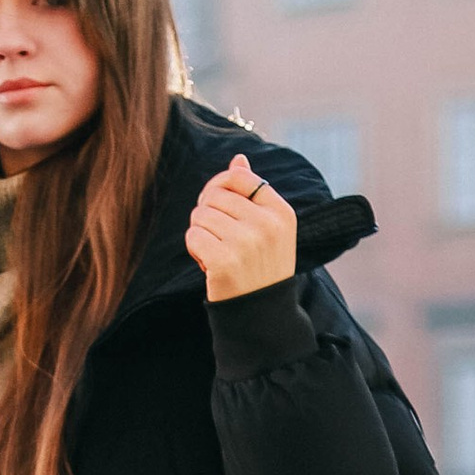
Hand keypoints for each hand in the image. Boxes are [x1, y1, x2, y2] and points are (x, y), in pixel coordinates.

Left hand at [186, 152, 297, 302]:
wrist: (262, 314)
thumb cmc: (262, 267)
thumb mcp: (269, 228)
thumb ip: (253, 192)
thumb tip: (238, 159)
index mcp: (281, 212)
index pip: (239, 177)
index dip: (220, 187)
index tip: (219, 206)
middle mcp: (266, 225)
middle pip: (214, 195)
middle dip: (207, 213)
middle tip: (217, 237)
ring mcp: (246, 243)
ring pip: (200, 215)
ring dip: (201, 233)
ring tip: (216, 252)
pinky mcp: (224, 261)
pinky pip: (193, 236)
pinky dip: (195, 250)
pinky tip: (209, 265)